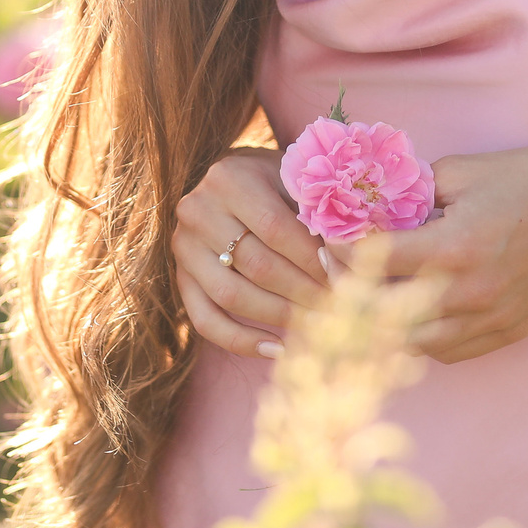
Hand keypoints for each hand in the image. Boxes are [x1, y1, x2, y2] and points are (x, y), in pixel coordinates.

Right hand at [171, 146, 329, 358]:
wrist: (235, 182)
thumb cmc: (279, 182)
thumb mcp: (298, 184)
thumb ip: (322, 217)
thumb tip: (347, 261)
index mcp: (229, 177)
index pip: (276, 230)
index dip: (312, 260)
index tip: (346, 280)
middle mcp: (197, 209)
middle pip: (256, 265)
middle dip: (302, 292)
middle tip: (339, 310)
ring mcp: (183, 245)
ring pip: (230, 295)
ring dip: (278, 317)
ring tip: (316, 326)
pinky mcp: (179, 276)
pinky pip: (205, 319)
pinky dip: (240, 341)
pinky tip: (276, 349)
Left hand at [328, 145, 527, 363]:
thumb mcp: (463, 171)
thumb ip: (412, 193)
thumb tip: (370, 205)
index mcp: (455, 248)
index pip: (374, 262)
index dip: (340, 251)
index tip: (328, 238)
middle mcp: (470, 294)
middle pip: (383, 314)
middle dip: (351, 291)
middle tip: (337, 270)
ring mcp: (490, 320)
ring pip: (411, 343)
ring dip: (382, 322)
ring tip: (368, 293)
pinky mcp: (507, 333)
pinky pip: (446, 351)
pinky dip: (419, 336)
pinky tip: (411, 310)